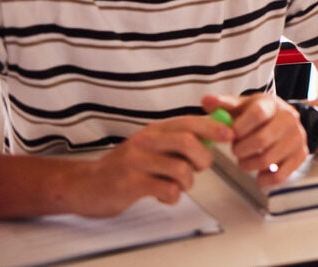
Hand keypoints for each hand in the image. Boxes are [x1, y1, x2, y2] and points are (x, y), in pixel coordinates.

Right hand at [67, 113, 231, 216]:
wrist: (86, 185)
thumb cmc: (125, 166)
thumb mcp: (151, 146)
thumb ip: (177, 140)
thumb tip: (214, 136)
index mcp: (154, 130)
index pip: (189, 121)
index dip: (213, 126)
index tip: (230, 134)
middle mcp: (145, 141)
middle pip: (188, 141)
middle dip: (203, 158)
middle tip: (200, 168)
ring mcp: (136, 162)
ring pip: (180, 169)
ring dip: (187, 182)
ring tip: (178, 185)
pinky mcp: (130, 184)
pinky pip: (166, 189)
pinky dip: (173, 196)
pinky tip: (164, 195)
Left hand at [202, 94, 309, 186]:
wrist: (286, 119)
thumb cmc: (259, 114)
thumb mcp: (243, 105)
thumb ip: (223, 104)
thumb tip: (206, 102)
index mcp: (272, 104)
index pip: (258, 113)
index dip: (240, 127)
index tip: (230, 135)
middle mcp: (289, 119)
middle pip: (261, 140)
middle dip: (241, 150)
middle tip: (236, 150)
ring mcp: (297, 137)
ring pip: (268, 160)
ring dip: (249, 164)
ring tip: (244, 159)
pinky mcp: (301, 155)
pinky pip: (280, 176)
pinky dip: (264, 179)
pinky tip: (258, 173)